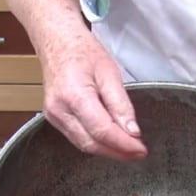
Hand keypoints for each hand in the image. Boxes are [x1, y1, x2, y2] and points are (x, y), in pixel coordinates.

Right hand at [39, 29, 147, 160]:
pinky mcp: (54, 119)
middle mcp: (59, 110)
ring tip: (129, 150)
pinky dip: (96, 143)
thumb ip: (121, 104)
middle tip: (139, 153)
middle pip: (92, 143)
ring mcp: (53, 117)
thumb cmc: (82, 52)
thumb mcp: (110, 73)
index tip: (141, 149)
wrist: (57, 42)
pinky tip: (111, 142)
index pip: (102, 130)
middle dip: (118, 152)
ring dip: (108, 151)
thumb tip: (132, 131)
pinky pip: (77, 138)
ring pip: (84, 145)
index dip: (124, 144)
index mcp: (74, 95)